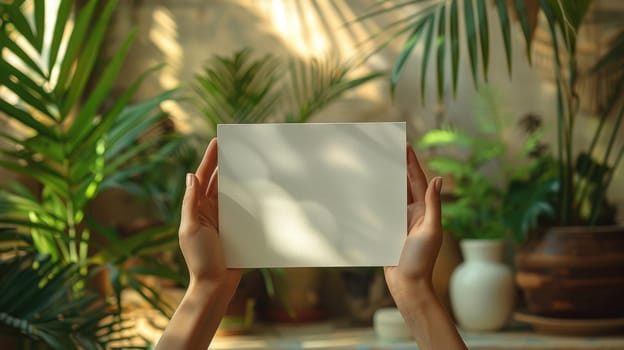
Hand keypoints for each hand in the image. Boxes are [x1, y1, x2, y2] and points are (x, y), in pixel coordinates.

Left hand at [179, 138, 240, 290]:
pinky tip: (261, 190)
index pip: (202, 178)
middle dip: (226, 164)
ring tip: (251, 163)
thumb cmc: (199, 259)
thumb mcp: (191, 229)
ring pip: (233, 194)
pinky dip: (251, 199)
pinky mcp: (237, 230)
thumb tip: (191, 176)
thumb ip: (191, 203)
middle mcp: (210, 211)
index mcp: (197, 209)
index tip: (217, 141)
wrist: (215, 285)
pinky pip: (245, 210)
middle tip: (238, 147)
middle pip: (218, 182)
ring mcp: (224, 220)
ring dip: (240, 180)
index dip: (209, 159)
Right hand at [384, 145, 442, 299]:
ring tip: (377, 162)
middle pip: (404, 183)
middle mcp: (413, 213)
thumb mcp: (431, 231)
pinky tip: (367, 189)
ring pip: (392, 194)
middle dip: (398, 165)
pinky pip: (382, 209)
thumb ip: (433, 205)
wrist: (408, 285)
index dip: (412, 162)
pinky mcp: (389, 231)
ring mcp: (400, 221)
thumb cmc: (422, 260)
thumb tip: (438, 179)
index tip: (405, 145)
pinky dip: (376, 198)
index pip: (418, 180)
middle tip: (389, 147)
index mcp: (425, 210)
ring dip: (386, 179)